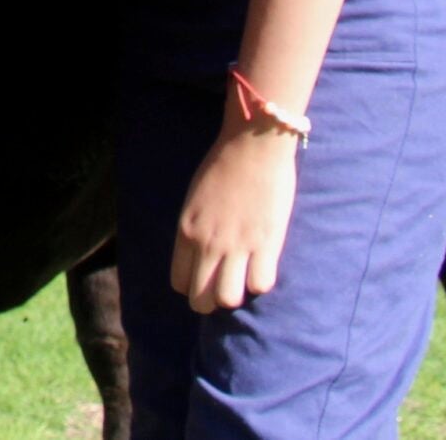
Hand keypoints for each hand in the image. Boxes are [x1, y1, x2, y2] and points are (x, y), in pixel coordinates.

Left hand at [169, 122, 299, 312]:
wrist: (252, 145)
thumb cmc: (223, 166)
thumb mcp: (195, 199)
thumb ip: (194, 227)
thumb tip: (199, 252)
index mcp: (186, 231)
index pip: (179, 282)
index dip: (193, 285)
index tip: (205, 277)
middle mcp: (207, 243)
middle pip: (201, 300)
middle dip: (211, 300)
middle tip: (224, 286)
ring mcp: (236, 245)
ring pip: (228, 299)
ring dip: (236, 294)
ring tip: (243, 277)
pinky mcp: (266, 243)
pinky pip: (261, 284)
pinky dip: (262, 280)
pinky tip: (263, 265)